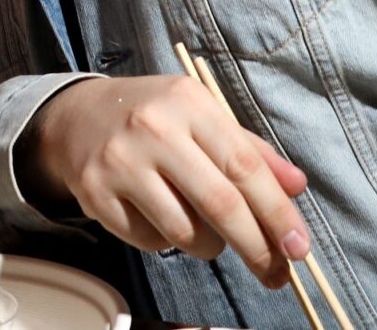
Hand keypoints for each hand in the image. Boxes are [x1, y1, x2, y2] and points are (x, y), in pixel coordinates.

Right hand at [21, 75, 310, 287]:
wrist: (77, 116)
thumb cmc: (154, 117)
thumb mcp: (202, 116)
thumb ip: (249, 149)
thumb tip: (296, 186)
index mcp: (189, 103)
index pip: (244, 166)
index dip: (277, 213)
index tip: (299, 248)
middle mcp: (153, 130)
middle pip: (219, 204)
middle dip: (256, 247)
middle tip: (276, 274)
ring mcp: (120, 163)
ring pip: (185, 232)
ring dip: (210, 245)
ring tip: (208, 232)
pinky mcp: (95, 194)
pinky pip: (150, 241)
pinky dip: (167, 241)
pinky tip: (163, 218)